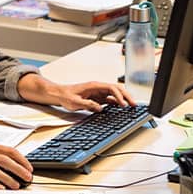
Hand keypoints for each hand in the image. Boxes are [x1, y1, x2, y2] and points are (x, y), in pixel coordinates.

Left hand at [17, 73, 134, 111]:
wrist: (59, 93)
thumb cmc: (65, 95)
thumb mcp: (75, 102)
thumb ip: (88, 105)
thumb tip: (100, 108)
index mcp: (94, 85)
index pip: (111, 88)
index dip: (119, 96)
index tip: (123, 104)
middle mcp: (98, 87)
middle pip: (116, 89)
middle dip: (126, 96)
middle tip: (133, 105)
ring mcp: (98, 92)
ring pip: (114, 94)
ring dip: (123, 100)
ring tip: (130, 107)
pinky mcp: (97, 97)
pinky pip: (109, 99)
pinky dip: (116, 103)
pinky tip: (120, 108)